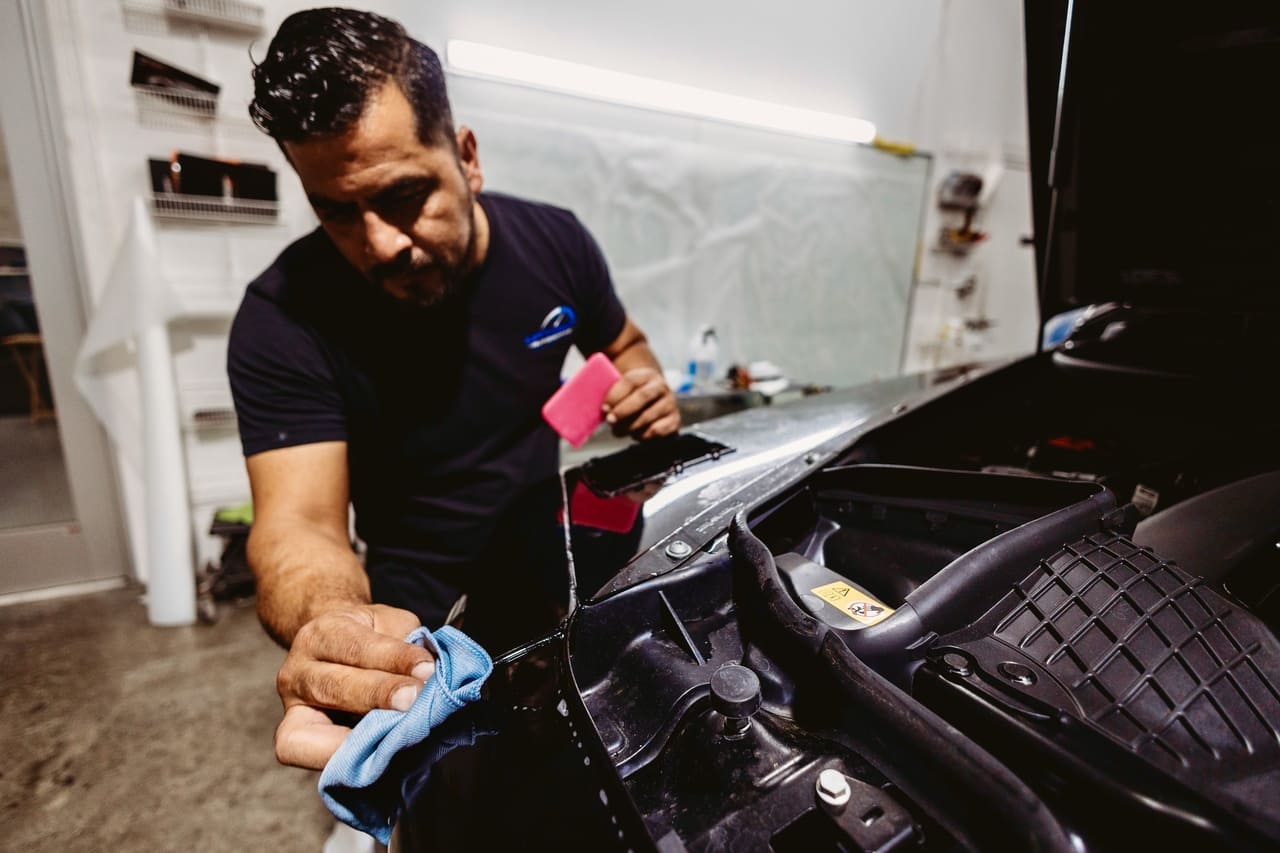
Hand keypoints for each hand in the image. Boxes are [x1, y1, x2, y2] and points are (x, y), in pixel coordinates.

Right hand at [272, 603, 435, 768]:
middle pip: (333, 686)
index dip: (393, 659)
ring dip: (358, 737)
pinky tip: (376, 756)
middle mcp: (297, 669)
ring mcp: (290, 707)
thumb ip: (407, 642)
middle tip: (413, 700)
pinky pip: (307, 754)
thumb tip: (429, 676)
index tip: (427, 669)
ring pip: (312, 728)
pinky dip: (340, 758)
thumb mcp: (389, 624)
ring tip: (397, 736)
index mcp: (323, 634)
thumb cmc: (368, 638)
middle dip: (377, 695)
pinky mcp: (291, 737)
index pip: (355, 646)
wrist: (334, 648)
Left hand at [602, 367, 680, 439]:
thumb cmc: (632, 398)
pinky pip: (657, 431)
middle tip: (610, 421)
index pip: (630, 381)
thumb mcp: (623, 390)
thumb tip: (592, 403)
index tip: (604, 408)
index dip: (615, 395)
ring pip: (648, 416)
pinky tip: (635, 434)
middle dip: (623, 411)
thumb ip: (611, 393)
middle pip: (641, 396)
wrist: (655, 403)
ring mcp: (670, 404)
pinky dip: (643, 435)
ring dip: (629, 426)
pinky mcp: (674, 421)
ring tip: (618, 431)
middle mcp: (661, 387)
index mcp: (646, 375)